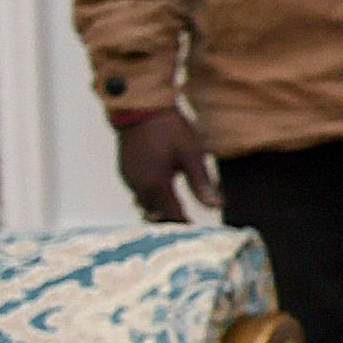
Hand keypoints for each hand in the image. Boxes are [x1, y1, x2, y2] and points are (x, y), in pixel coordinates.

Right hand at [115, 107, 215, 223]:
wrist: (140, 108)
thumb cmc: (170, 129)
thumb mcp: (192, 155)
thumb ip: (202, 183)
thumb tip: (218, 207)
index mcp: (156, 186)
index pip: (172, 216)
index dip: (185, 226)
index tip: (197, 234)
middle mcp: (138, 187)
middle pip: (156, 214)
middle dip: (171, 221)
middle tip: (188, 226)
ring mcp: (129, 179)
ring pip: (145, 204)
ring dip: (159, 209)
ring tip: (176, 212)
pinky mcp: (125, 171)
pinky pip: (138, 192)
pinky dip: (150, 197)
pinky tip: (162, 193)